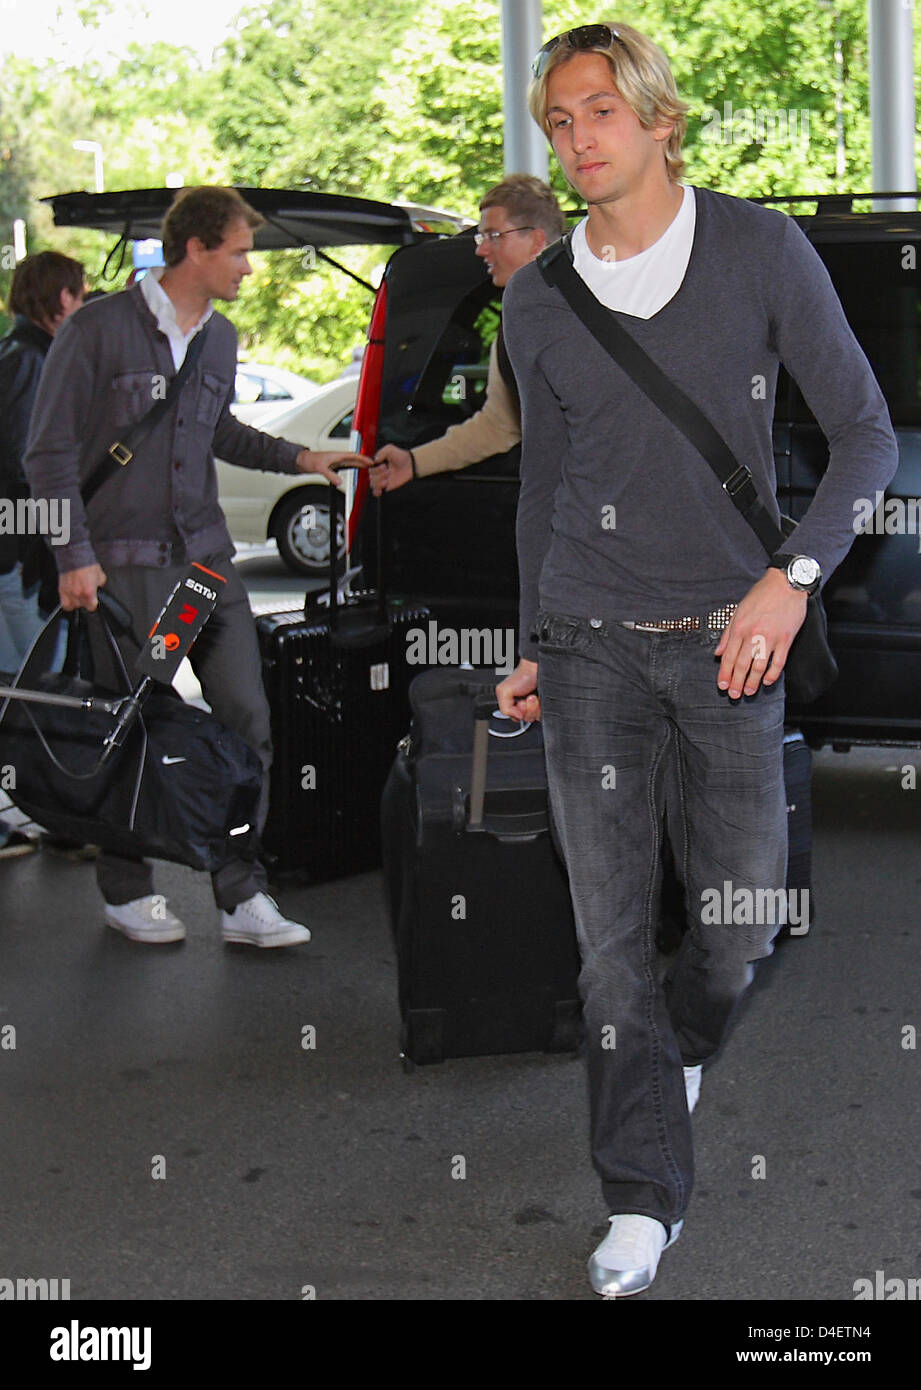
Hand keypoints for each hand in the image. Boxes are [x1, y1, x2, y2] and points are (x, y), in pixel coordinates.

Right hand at [59, 563, 106, 611]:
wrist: (74, 556)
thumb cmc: (87, 564)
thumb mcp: (100, 576)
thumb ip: (99, 585)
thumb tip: (98, 588)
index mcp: (89, 592)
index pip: (91, 607)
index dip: (92, 604)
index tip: (92, 601)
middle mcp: (78, 594)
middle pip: (81, 606)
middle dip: (84, 601)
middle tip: (85, 595)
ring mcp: (68, 592)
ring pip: (72, 606)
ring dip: (75, 602)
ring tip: (78, 595)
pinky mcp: (61, 590)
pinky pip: (64, 603)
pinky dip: (67, 602)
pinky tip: (71, 597)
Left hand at [294, 449, 373, 486]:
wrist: (303, 461)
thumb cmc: (310, 460)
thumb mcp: (320, 468)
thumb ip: (330, 475)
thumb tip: (339, 482)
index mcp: (337, 455)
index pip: (353, 456)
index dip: (363, 458)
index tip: (371, 462)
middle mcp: (338, 457)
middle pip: (355, 459)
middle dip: (365, 461)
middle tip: (375, 465)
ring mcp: (337, 461)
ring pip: (352, 462)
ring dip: (361, 464)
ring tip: (369, 468)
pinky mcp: (334, 465)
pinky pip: (348, 465)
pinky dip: (354, 467)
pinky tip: (357, 470)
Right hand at [370, 444, 412, 496]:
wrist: (410, 464)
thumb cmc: (400, 456)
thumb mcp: (390, 449)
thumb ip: (381, 452)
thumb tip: (375, 460)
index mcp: (377, 464)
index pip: (369, 469)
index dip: (374, 468)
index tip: (383, 465)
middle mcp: (378, 473)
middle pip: (371, 477)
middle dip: (379, 474)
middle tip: (388, 470)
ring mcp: (381, 480)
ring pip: (373, 484)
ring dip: (379, 482)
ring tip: (388, 479)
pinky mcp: (386, 487)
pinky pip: (376, 492)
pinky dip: (377, 492)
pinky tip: (382, 489)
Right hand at [496, 658, 540, 721]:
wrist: (537, 667)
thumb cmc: (523, 675)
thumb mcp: (503, 691)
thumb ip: (504, 708)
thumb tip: (516, 717)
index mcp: (515, 704)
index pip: (516, 718)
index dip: (517, 713)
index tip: (519, 703)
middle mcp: (527, 706)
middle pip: (526, 719)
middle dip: (526, 709)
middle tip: (527, 698)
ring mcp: (537, 706)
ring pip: (536, 717)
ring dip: (534, 707)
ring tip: (533, 696)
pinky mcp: (547, 705)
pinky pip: (546, 715)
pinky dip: (542, 708)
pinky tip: (540, 699)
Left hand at [714, 569, 807, 696]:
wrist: (785, 584)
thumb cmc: (761, 596)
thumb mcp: (737, 611)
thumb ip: (727, 634)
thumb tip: (717, 653)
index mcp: (739, 628)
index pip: (728, 656)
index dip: (724, 673)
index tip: (722, 685)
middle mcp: (753, 634)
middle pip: (742, 665)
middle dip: (736, 682)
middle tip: (734, 695)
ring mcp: (771, 638)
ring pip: (759, 666)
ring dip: (753, 682)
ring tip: (749, 692)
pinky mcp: (786, 639)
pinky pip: (778, 662)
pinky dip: (772, 674)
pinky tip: (767, 681)